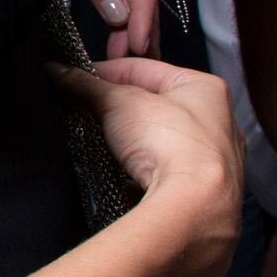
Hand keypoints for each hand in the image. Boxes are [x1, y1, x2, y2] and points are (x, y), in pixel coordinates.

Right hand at [51, 57, 240, 276]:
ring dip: (129, 139)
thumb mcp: (117, 103)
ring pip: (160, 138)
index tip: (74, 80)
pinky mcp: (205, 190)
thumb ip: (86, 85)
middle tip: (82, 109)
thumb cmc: (168, 143)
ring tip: (100, 141)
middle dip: (116, 107)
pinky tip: (124, 173)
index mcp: (205, 88)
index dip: (103, 72)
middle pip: (153, 104)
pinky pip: (166, 170)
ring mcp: (215, 159)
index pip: (143, 69)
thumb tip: (58, 71)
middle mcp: (219, 121)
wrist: (194, 206)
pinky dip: (143, 168)